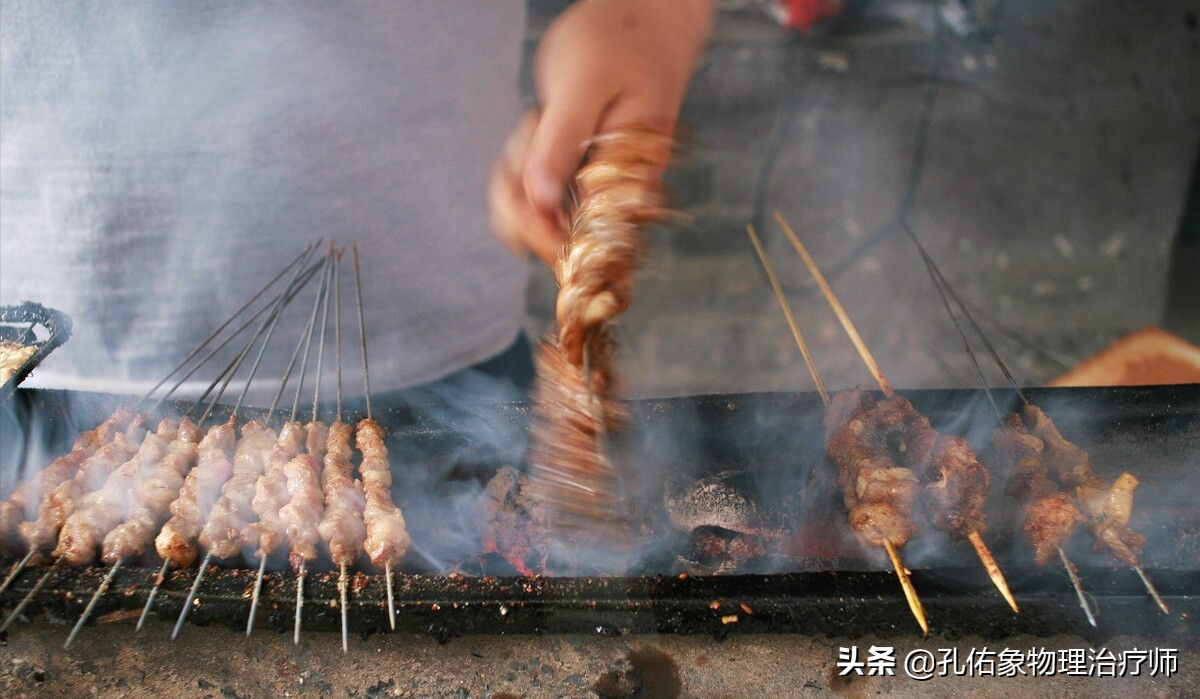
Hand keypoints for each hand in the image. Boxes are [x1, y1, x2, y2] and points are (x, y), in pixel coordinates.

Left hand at [489, 0, 714, 265]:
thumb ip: (562, 144)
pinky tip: (536, 127)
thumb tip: (542, 202)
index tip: (518, 193)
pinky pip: (536, 193)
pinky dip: (520, 166)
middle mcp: (615, 195)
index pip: (581, 241)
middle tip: (532, 130)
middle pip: (552, 237)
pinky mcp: (580, 175)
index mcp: (628, 182)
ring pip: (536, 215)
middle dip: (519, 194)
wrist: (646, 20)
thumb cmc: (623, 43)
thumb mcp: (584, 86)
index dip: (540, 231)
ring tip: (539, 119)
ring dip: (517, 174)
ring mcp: (595, 187)